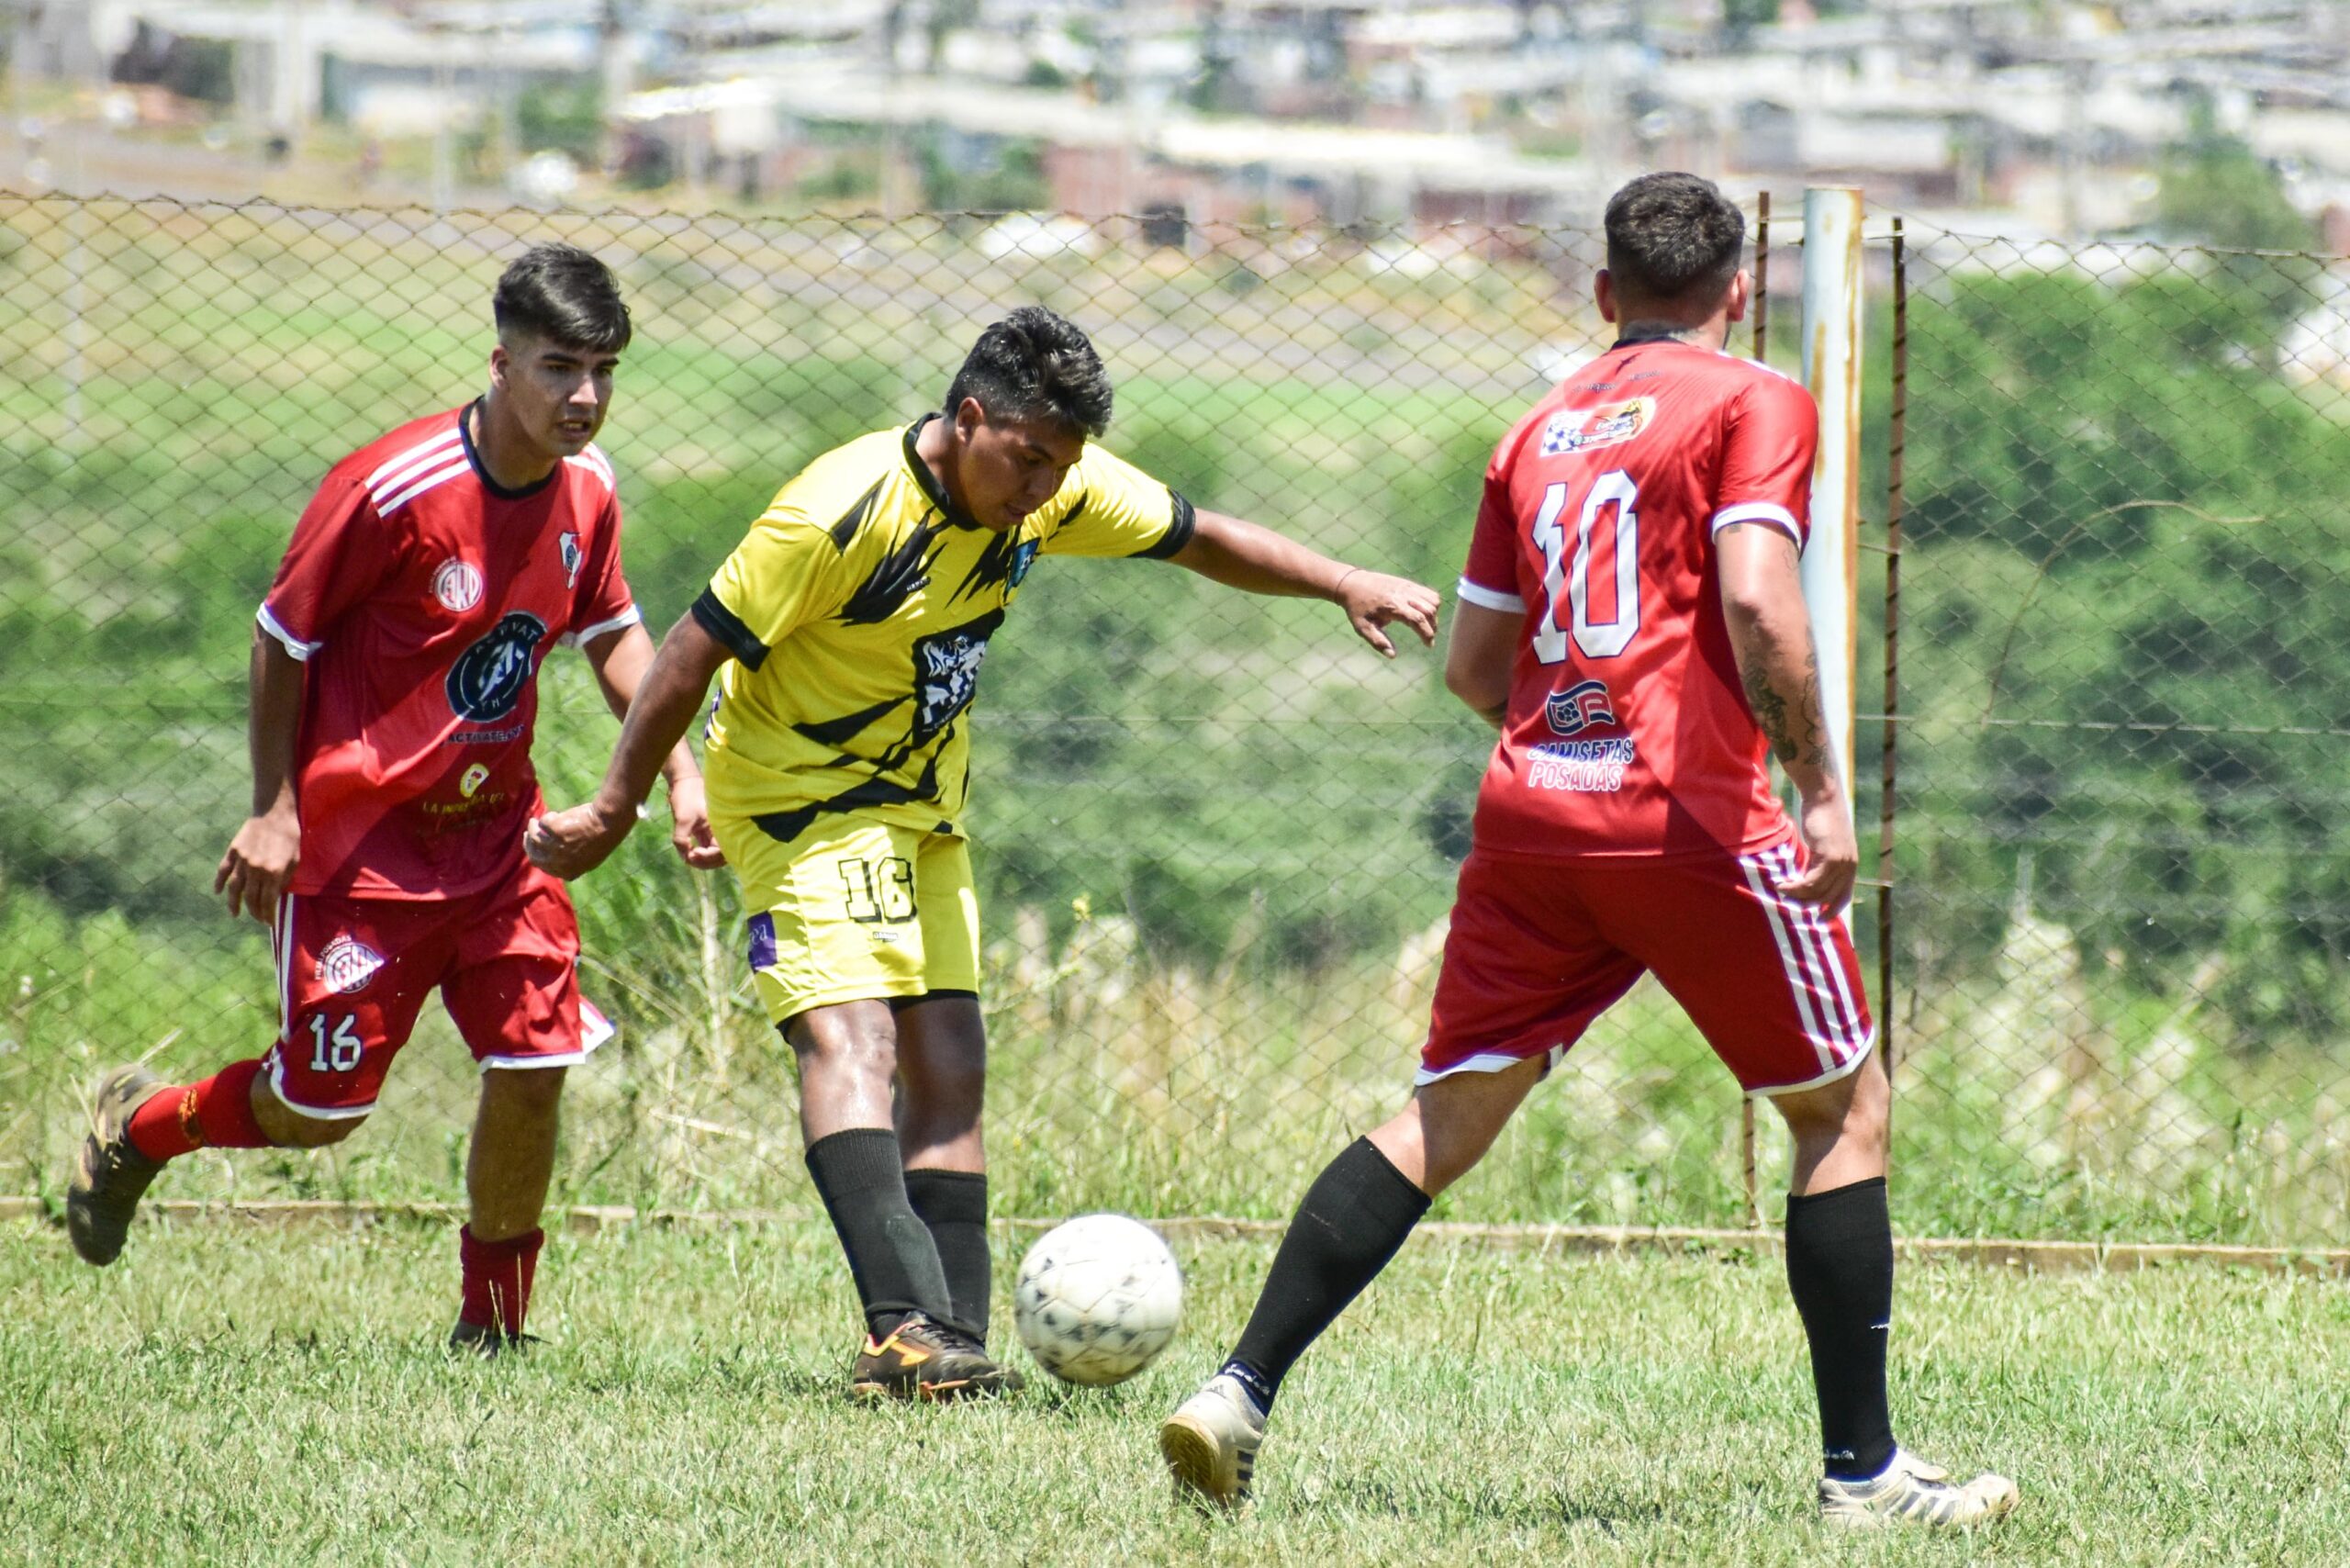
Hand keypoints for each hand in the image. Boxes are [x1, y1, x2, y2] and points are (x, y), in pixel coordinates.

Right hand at [215, 808, 299, 924]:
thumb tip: (275, 897)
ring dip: (233, 903)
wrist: (275, 813)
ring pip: (234, 888)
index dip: (268, 914)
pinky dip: (218, 882)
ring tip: (235, 914)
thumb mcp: (295, 860)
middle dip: (255, 912)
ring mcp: (242, 860)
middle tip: (258, 919)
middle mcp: (256, 868)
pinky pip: (223, 870)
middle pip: (251, 898)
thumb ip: (284, 880)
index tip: (269, 922)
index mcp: (274, 872)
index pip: (268, 901)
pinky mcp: (233, 851)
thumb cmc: (290, 837)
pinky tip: (218, 892)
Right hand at [524, 799, 633, 880]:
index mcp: (569, 872)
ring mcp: (556, 847)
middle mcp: (560, 862)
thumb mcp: (589, 857)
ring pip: (535, 837)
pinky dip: (548, 817)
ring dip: (533, 827)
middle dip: (528, 843)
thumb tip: (553, 857)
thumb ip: (572, 861)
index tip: (534, 847)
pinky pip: (544, 823)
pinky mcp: (555, 830)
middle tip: (529, 832)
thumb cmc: (603, 837)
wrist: (610, 822)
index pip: (544, 867)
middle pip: (534, 855)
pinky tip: (556, 814)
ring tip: (536, 820)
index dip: (536, 856)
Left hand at [665, 775, 725, 869]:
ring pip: (713, 853)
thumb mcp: (682, 819)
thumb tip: (685, 856)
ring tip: (688, 856)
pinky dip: (699, 852)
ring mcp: (714, 831)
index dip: (707, 857)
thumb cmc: (686, 796)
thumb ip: (681, 840)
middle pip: (719, 857)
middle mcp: (721, 831)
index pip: (721, 852)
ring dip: (702, 859)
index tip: (693, 852)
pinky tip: (688, 851)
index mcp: (721, 827)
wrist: (684, 780)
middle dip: (705, 862)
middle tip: (690, 858)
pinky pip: (706, 846)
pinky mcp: (705, 830)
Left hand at [1335, 568, 1441, 657]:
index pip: (1417, 619)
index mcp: (1392, 606)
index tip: (1429, 645)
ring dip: (1434, 615)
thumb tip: (1393, 656)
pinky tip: (1424, 614)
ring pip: (1433, 600)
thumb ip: (1378, 642)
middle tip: (1427, 637)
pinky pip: (1429, 593)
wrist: (1353, 584)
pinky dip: (1433, 605)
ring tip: (1426, 626)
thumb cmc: (1357, 608)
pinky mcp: (1408, 583)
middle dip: (1432, 626)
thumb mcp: (1363, 628)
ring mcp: (1407, 587)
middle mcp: (1403, 594)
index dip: (1427, 634)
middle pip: (1429, 610)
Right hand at [1777, 787, 1857, 909]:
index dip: (1832, 910)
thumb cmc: (1820, 815)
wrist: (1823, 795)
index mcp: (1850, 864)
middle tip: (1788, 903)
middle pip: (1828, 896)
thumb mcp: (1821, 843)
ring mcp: (1841, 862)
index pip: (1844, 895)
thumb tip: (1803, 876)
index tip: (1818, 919)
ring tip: (1780, 891)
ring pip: (1818, 891)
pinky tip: (1782, 884)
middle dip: (1808, 904)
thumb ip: (1817, 860)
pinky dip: (1795, 886)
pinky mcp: (1830, 857)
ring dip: (1797, 895)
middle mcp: (1849, 866)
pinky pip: (1811, 881)